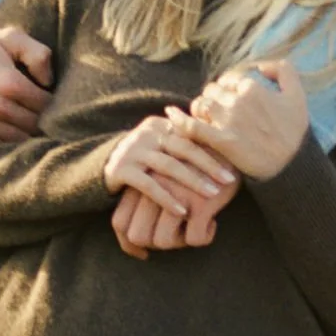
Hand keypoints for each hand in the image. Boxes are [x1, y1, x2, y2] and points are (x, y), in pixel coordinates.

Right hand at [0, 23, 52, 139]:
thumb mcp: (11, 37)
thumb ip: (38, 54)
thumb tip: (49, 82)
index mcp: (9, 82)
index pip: (45, 105)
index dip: (52, 104)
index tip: (50, 100)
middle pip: (34, 125)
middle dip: (42, 120)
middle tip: (42, 114)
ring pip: (19, 139)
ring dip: (26, 133)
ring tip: (27, 123)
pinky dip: (7, 142)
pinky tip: (10, 131)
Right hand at [103, 113, 237, 228]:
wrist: (102, 165)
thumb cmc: (143, 157)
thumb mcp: (161, 143)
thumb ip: (183, 140)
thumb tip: (221, 140)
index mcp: (161, 125)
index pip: (192, 135)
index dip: (213, 149)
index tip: (233, 164)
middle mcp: (147, 134)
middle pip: (184, 148)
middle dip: (209, 165)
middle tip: (229, 180)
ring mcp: (133, 151)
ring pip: (169, 166)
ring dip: (193, 181)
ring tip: (213, 194)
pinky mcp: (121, 170)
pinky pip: (149, 185)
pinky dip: (167, 198)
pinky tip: (182, 211)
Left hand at [111, 150, 240, 256]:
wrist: (228, 147)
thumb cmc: (195, 168)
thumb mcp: (165, 179)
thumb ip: (146, 202)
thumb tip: (135, 243)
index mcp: (141, 181)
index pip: (119, 223)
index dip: (128, 244)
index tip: (143, 253)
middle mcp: (153, 187)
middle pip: (138, 236)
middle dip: (155, 244)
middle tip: (176, 236)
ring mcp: (175, 194)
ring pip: (163, 241)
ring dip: (180, 242)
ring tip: (194, 227)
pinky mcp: (199, 201)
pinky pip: (194, 239)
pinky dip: (205, 236)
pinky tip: (212, 222)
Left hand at [182, 59, 308, 178]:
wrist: (291, 165)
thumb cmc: (294, 131)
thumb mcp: (297, 94)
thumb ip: (282, 70)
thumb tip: (260, 66)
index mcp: (253, 88)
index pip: (229, 79)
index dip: (228, 87)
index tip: (230, 97)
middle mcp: (238, 101)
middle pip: (213, 91)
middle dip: (214, 98)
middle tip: (218, 110)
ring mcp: (228, 121)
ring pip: (202, 104)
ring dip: (200, 108)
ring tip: (204, 116)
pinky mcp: (220, 141)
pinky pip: (193, 127)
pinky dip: (179, 120)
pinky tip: (170, 114)